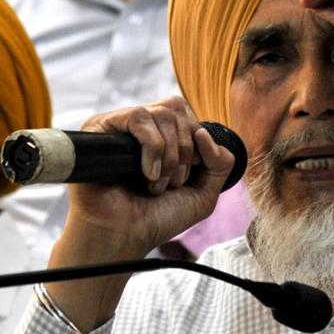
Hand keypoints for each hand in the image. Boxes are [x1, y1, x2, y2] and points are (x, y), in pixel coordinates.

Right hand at [46, 96, 233, 330]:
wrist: (123, 236)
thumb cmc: (156, 218)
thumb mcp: (204, 193)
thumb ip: (220, 163)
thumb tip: (204, 134)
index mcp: (163, 136)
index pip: (188, 114)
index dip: (197, 141)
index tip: (189, 174)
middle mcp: (142, 127)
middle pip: (177, 109)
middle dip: (184, 149)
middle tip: (174, 182)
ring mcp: (120, 126)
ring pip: (162, 113)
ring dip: (169, 154)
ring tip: (157, 184)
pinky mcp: (100, 128)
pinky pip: (138, 116)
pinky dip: (153, 146)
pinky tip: (147, 174)